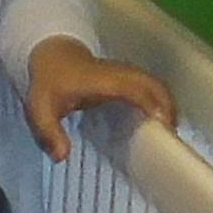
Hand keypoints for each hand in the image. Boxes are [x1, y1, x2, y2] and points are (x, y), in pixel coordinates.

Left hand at [22, 38, 177, 159]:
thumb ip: (49, 133)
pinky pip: (151, 86)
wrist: (52, 54)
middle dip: (168, 107)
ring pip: (156, 84)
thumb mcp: (40, 109)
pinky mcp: (127, 76)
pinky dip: (160, 100)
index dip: (150, 104)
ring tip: (169, 132)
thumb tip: (61, 157)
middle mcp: (119, 74)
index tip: (163, 126)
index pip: (133, 89)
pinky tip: (159, 121)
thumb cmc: (48, 83)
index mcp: (102, 81)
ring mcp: (126, 73)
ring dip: (167, 104)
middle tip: (172, 136)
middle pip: (154, 85)